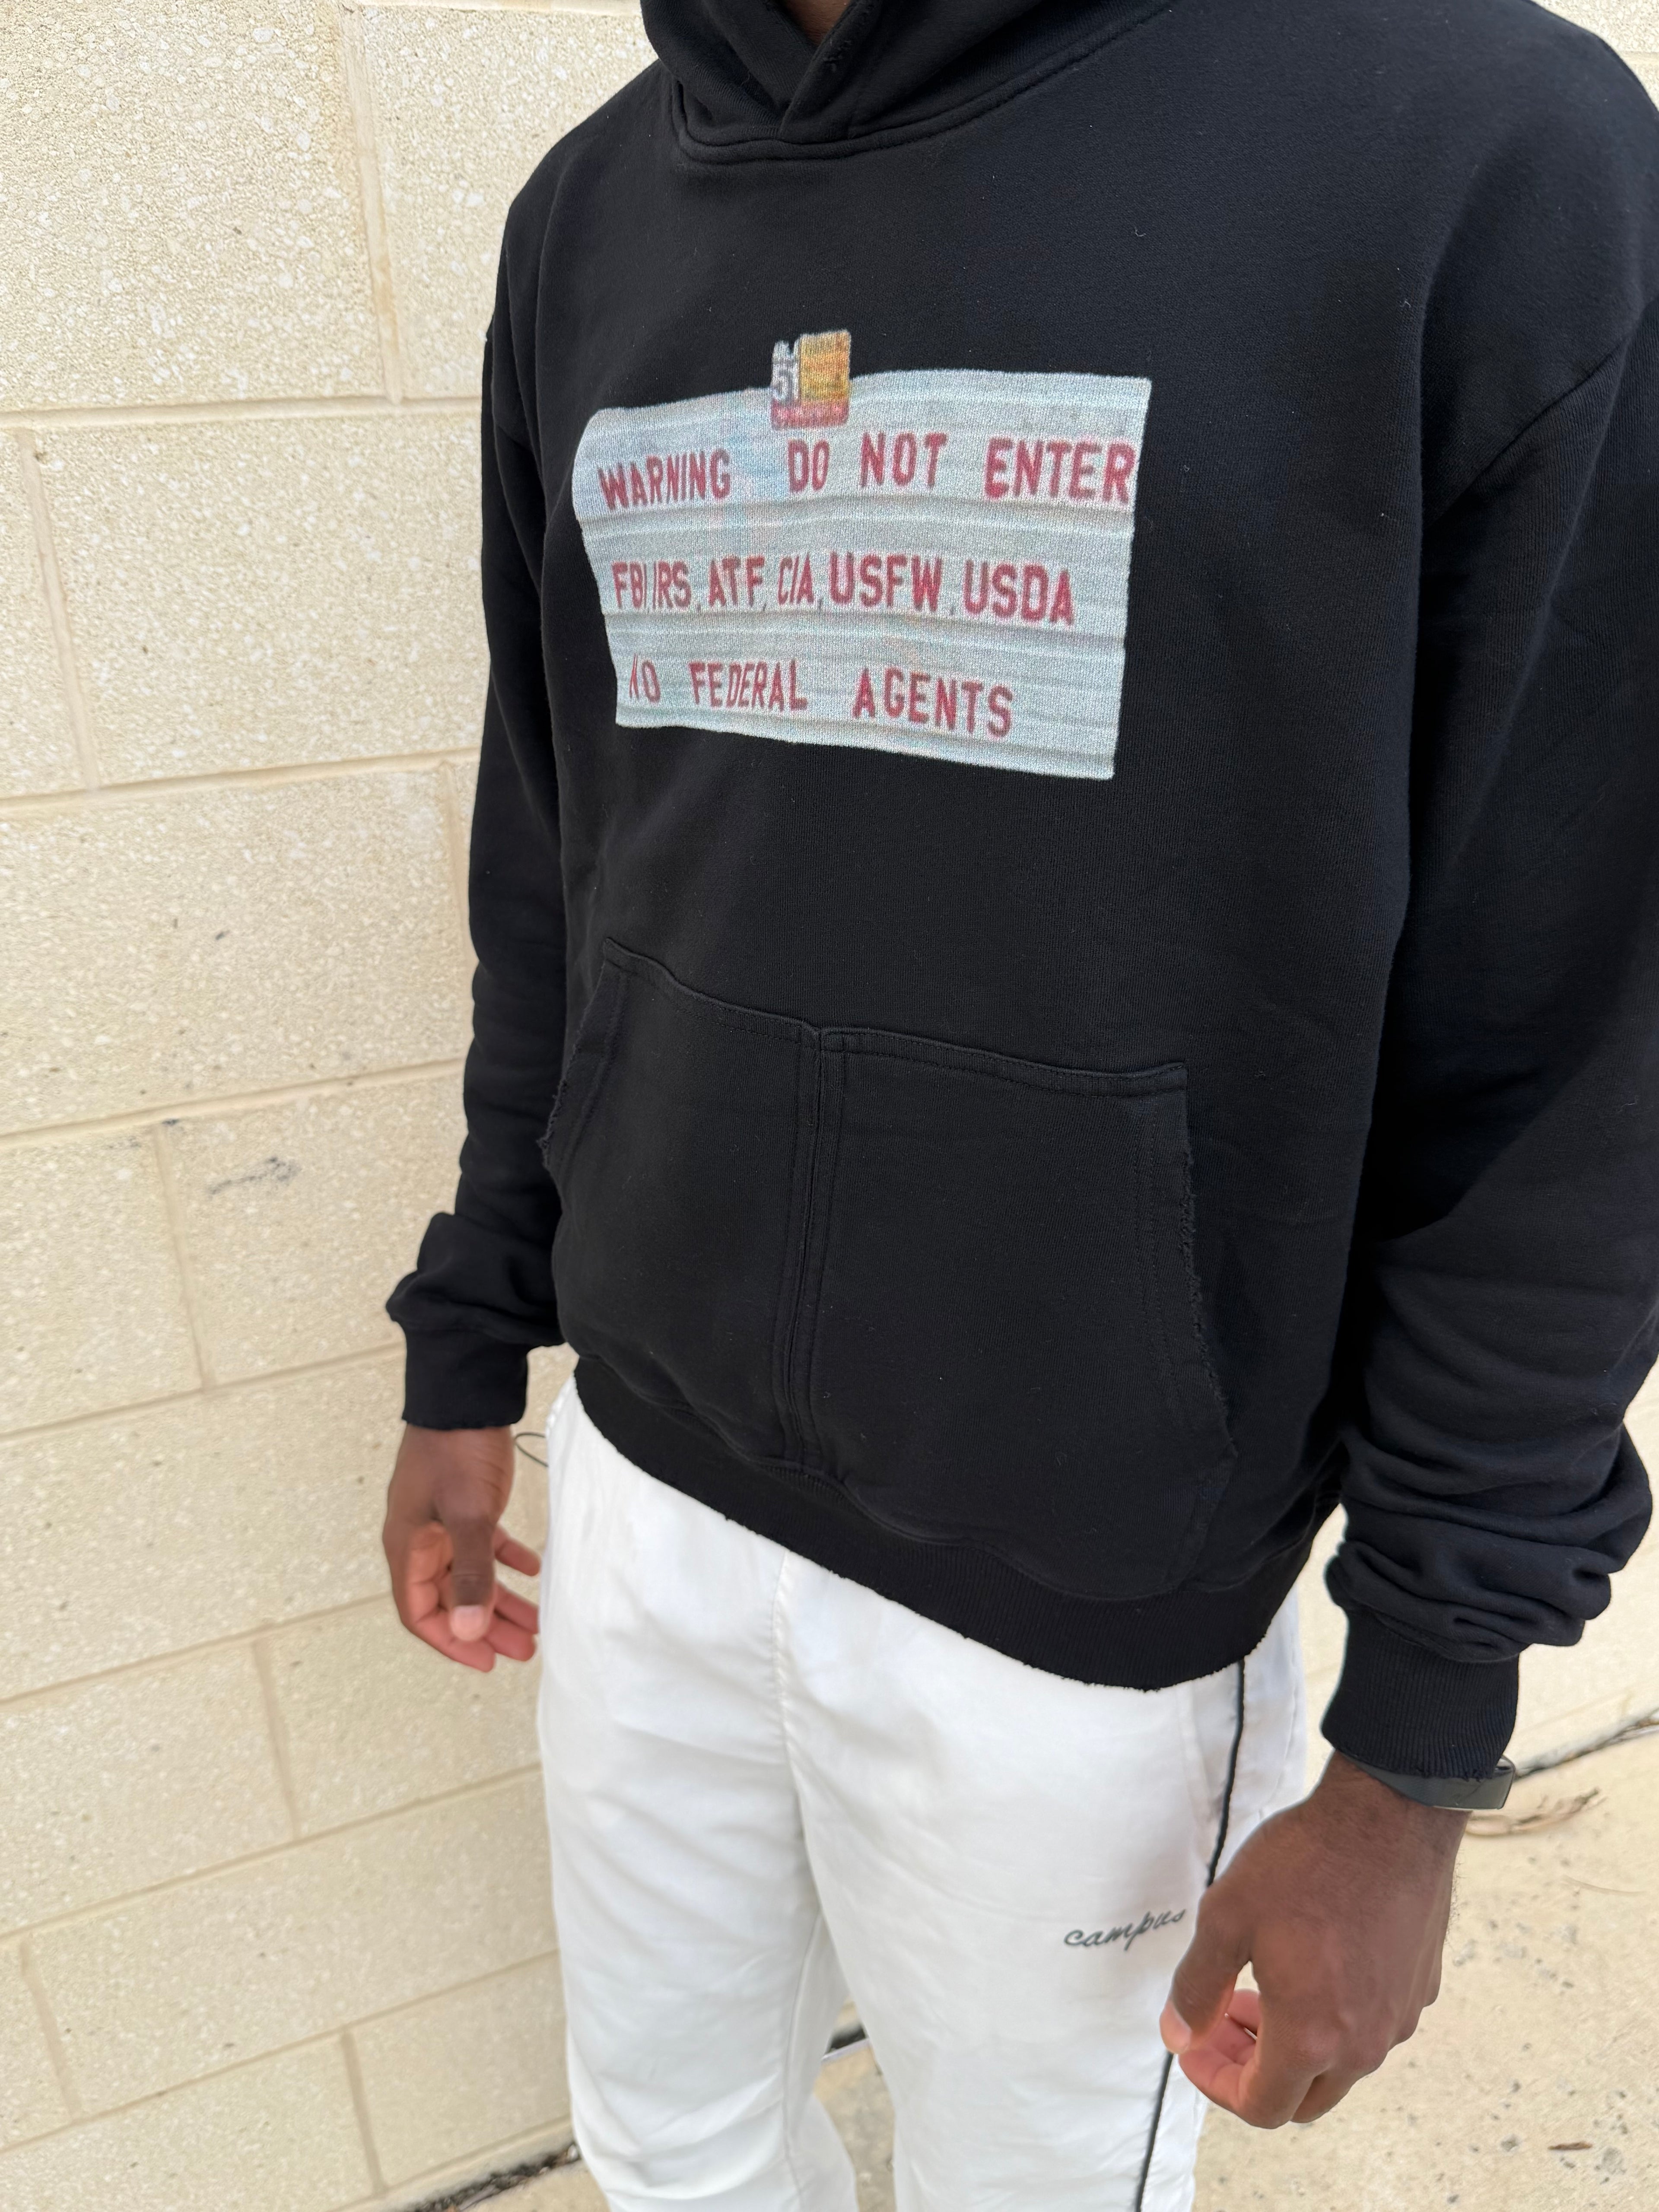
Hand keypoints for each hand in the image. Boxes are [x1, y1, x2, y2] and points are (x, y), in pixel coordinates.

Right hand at [383, 1424, 540, 1671]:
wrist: (464, 1392)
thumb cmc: (457, 1449)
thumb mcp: (468, 1515)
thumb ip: (470, 1573)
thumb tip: (468, 1629)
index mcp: (408, 1547)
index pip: (420, 1613)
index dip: (451, 1641)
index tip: (487, 1661)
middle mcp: (419, 1539)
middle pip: (448, 1599)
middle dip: (484, 1627)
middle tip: (523, 1650)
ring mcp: (441, 1521)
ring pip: (468, 1575)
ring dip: (499, 1599)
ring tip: (535, 1623)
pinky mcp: (464, 1503)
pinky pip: (482, 1545)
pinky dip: (506, 1561)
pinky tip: (533, 1568)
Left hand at [1159, 1752, 1466, 2124]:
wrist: (1389, 1815)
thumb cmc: (1305, 1863)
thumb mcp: (1226, 1918)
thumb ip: (1196, 1987)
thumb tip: (1177, 2035)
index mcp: (1311, 2039)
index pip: (1260, 2106)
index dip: (1216, 2083)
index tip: (1194, 2044)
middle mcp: (1364, 2045)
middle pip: (1302, 2098)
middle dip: (1253, 2068)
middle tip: (1226, 2015)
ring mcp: (1400, 2017)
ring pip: (1341, 2064)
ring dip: (1295, 2043)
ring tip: (1265, 1985)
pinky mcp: (1421, 1985)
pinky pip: (1373, 2025)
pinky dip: (1335, 2016)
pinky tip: (1315, 1961)